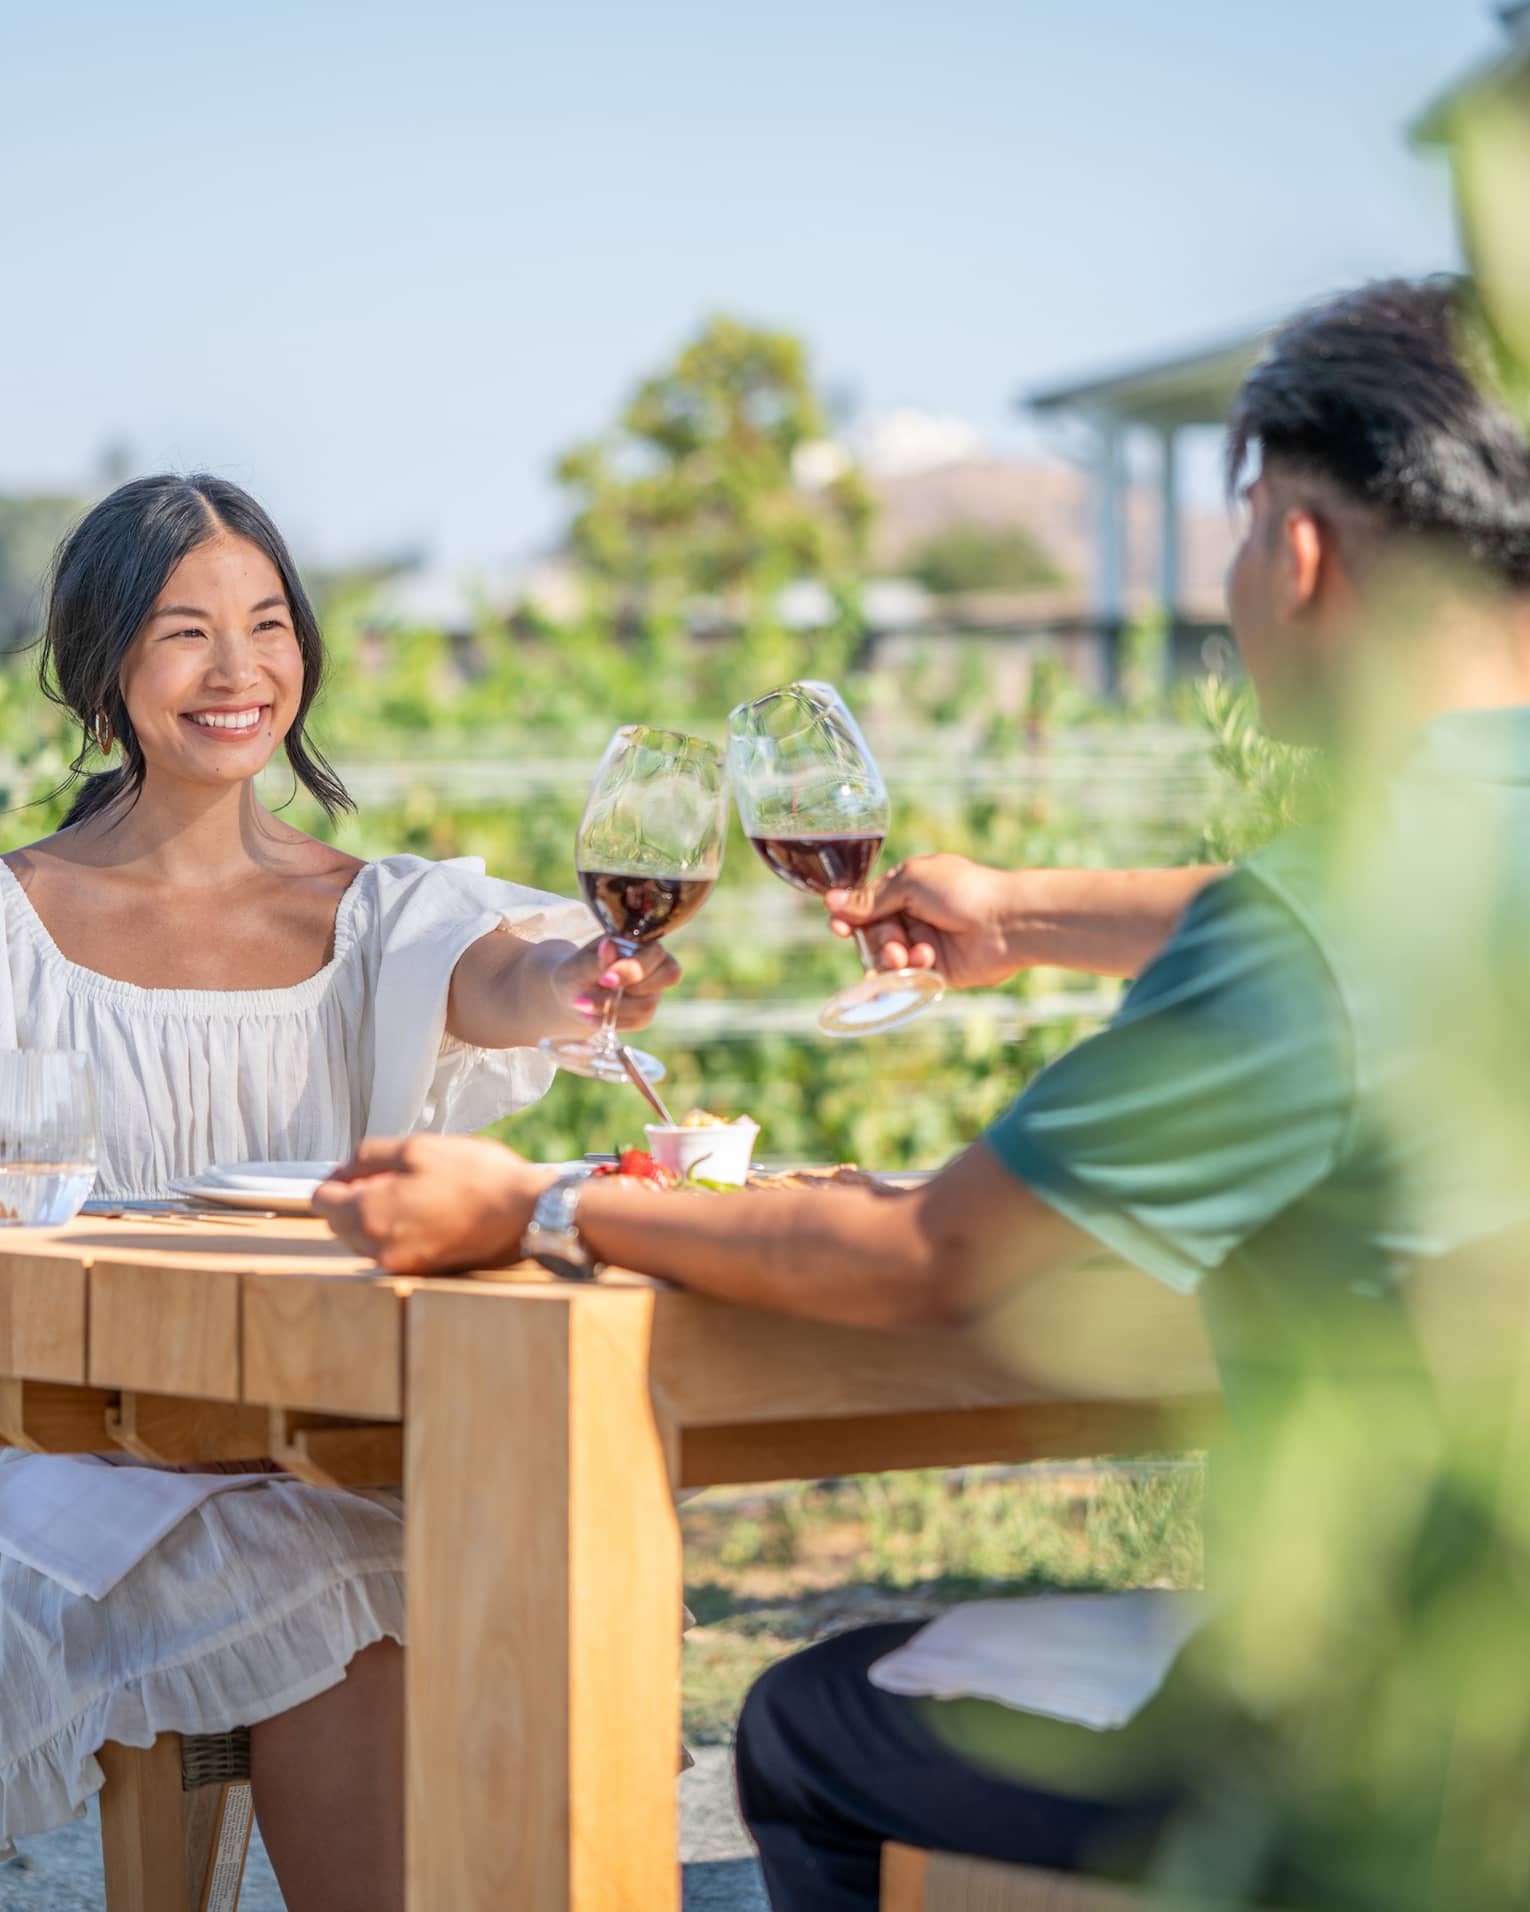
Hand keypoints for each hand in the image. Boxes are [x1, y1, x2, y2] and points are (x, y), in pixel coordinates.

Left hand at [313, 1134, 551, 1275]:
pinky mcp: (421, 1272)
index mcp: (369, 1215)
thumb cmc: (477, 1176)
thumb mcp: (418, 1147)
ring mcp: (399, 1265)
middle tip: (398, 1174)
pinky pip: (391, 1248)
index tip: (364, 1166)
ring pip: (365, 1237)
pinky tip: (431, 1212)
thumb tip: (344, 1169)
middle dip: (357, 1197)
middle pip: (339, 1221)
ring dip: (379, 1214)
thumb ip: (368, 1156)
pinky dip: (400, 1230)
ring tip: (420, 1192)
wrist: (526, 1213)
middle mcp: (377, 1249)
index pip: (321, 1198)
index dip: (339, 1176)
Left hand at [552, 936, 681, 1032]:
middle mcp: (654, 963)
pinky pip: (638, 1021)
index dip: (634, 968)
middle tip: (601, 989)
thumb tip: (608, 946)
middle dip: (631, 987)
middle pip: (670, 974)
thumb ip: (596, 960)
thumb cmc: (576, 972)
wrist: (572, 994)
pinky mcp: (646, 1012)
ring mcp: (654, 989)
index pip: (656, 953)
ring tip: (583, 1004)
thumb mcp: (578, 966)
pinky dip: (612, 1020)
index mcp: (640, 942)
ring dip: (613, 1007)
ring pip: (648, 1004)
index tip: (604, 979)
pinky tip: (592, 1016)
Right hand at [825, 853, 1021, 989]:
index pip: (865, 905)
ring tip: (910, 956)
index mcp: (906, 888)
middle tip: (893, 944)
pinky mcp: (936, 970)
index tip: (838, 928)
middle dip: (877, 941)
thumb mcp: (911, 883)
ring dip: (892, 958)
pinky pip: (906, 978)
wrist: (1006, 922)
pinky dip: (907, 973)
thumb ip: (871, 898)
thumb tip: (831, 901)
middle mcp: (912, 916)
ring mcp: (923, 943)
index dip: (848, 918)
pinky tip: (921, 963)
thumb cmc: (962, 891)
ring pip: (886, 959)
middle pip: (872, 935)